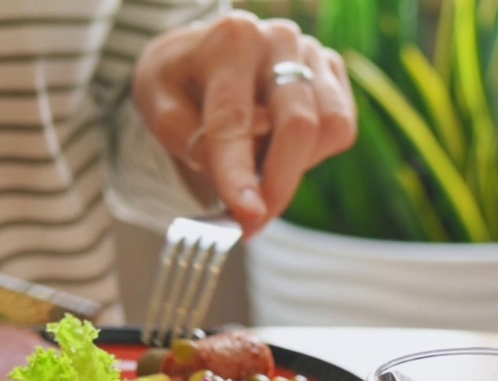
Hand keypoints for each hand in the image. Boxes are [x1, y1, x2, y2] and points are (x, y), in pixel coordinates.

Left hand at [133, 11, 356, 235]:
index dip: (239, 173)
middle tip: (254, 222)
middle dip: (279, 185)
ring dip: (295, 167)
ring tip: (259, 168)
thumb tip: (236, 175)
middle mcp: (278, 40)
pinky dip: (312, 154)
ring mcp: (312, 54)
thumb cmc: (180, 80)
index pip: (235, 118)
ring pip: (327, 129)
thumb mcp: (157, 103)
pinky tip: (280, 149)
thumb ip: (186, 139)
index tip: (247, 215)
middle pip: (298, 125)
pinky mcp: (333, 73)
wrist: (203, 51)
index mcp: (229, 41)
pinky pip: (340, 129)